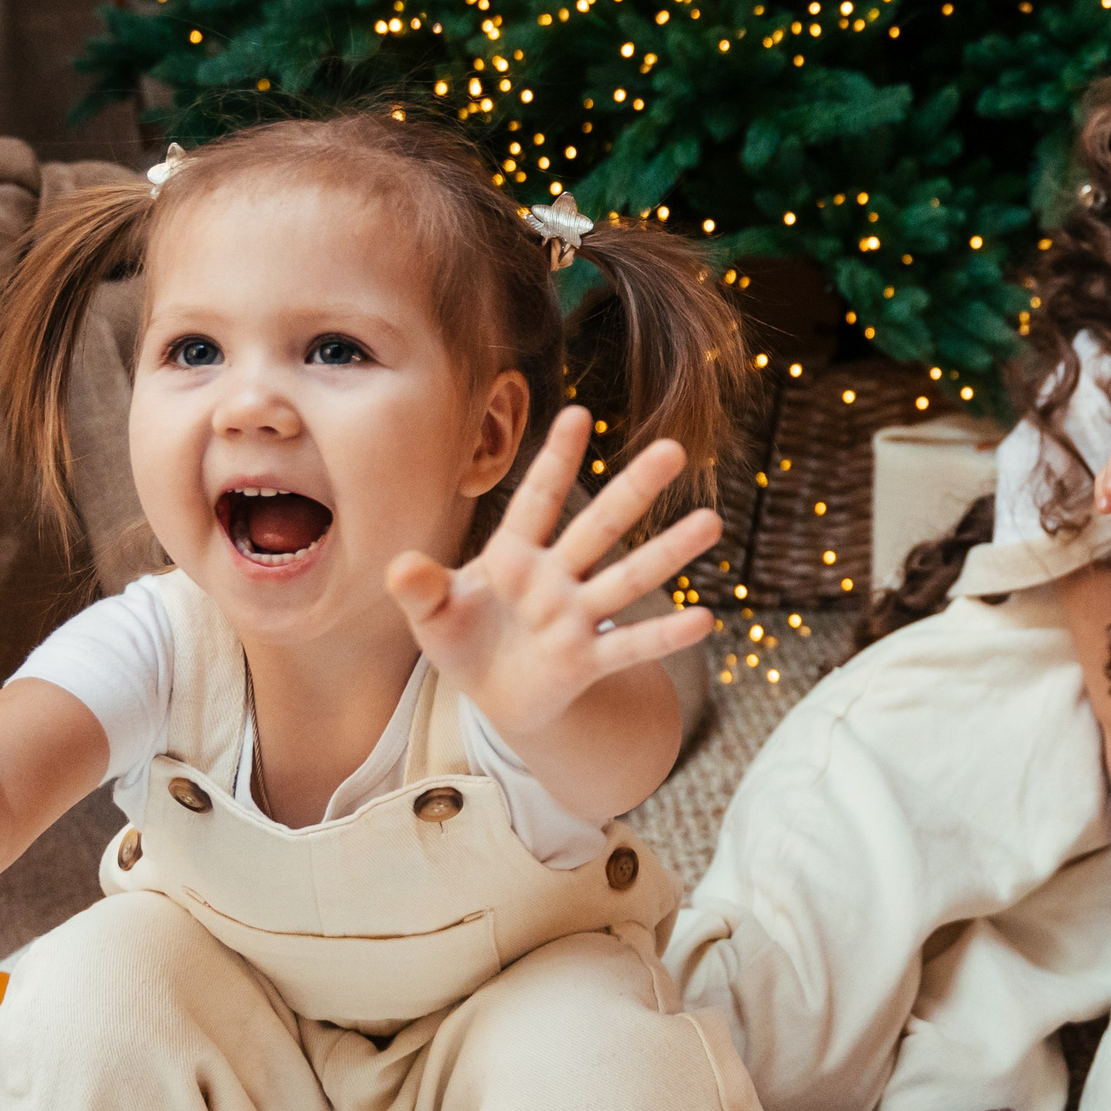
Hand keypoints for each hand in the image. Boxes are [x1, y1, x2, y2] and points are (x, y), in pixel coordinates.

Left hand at [385, 405, 720, 743]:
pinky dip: (664, 635)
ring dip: (668, 551)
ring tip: (711, 521)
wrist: (494, 697)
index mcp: (514, 554)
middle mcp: (555, 577)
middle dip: (633, 489)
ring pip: (628, 578)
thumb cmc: (464, 641)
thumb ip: (419, 588)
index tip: (580, 413)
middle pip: (599, 526)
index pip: (537, 499)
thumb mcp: (430, 615)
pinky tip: (704, 620)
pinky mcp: (586, 660)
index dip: (556, 459)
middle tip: (674, 450)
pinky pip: (629, 644)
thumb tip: (398, 566)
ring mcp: (576, 616)